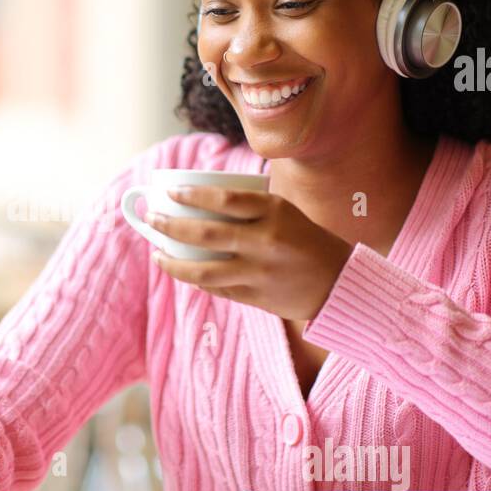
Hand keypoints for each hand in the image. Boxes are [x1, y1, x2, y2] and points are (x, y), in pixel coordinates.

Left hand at [146, 186, 353, 320]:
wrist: (339, 283)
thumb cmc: (306, 240)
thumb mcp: (284, 212)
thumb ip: (249, 206)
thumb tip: (198, 195)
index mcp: (275, 211)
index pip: (225, 199)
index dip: (192, 195)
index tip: (170, 192)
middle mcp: (267, 241)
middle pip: (206, 233)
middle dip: (169, 226)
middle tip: (151, 219)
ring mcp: (260, 272)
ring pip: (203, 270)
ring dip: (173, 263)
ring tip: (158, 254)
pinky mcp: (257, 298)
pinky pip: (216, 289)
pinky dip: (196, 280)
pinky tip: (184, 272)